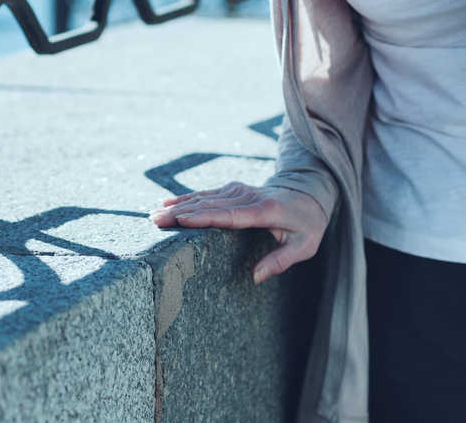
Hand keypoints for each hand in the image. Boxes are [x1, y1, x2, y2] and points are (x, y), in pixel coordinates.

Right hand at [149, 181, 327, 284]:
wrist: (310, 191)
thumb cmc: (307, 223)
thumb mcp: (305, 246)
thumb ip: (281, 260)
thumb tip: (256, 277)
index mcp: (264, 211)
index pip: (229, 214)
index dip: (204, 217)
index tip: (180, 220)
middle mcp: (248, 197)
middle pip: (210, 205)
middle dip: (181, 213)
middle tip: (155, 222)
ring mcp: (239, 190)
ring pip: (205, 197)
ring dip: (179, 205)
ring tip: (155, 215)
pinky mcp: (234, 189)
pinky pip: (207, 194)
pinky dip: (187, 198)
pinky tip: (168, 202)